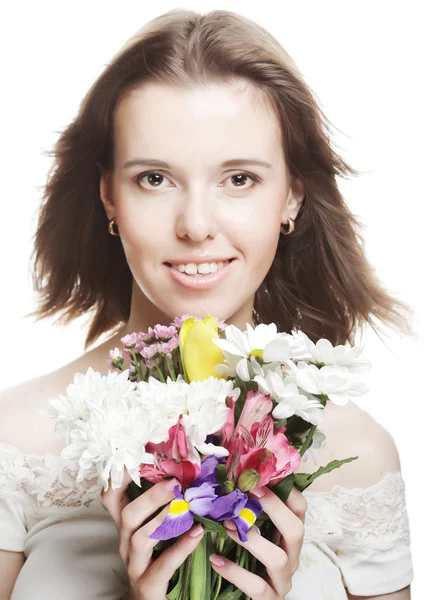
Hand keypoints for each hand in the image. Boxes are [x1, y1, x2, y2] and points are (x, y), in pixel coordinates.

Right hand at [100, 469, 205, 599]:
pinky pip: (162, 566)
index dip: (120, 476)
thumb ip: (165, 504)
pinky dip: (181, 548)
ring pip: (139, 538)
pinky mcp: (148, 585)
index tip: (138, 455)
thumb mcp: (156, 529)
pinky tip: (198, 533)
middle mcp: (125, 542)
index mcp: (125, 525)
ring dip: (162, 519)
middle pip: (127, 514)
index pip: (111, 496)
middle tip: (173, 483)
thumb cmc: (156, 558)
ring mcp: (134, 565)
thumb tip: (186, 471)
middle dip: (150, 496)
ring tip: (185, 506)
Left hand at [215, 484, 306, 598]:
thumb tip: (231, 476)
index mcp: (290, 536)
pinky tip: (216, 560)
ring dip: (252, 540)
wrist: (252, 599)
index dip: (286, 489)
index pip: (300, 508)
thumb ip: (249, 510)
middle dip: (275, 508)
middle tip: (250, 491)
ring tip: (227, 526)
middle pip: (296, 530)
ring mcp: (283, 580)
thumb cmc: (251, 560)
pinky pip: (257, 587)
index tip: (263, 473)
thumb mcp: (254, 533)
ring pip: (278, 559)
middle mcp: (293, 556)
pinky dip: (235, 572)